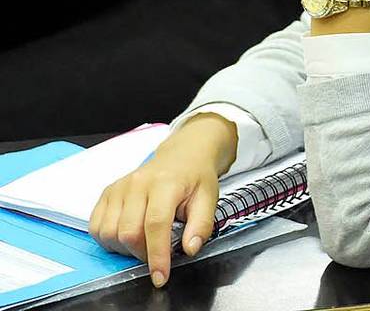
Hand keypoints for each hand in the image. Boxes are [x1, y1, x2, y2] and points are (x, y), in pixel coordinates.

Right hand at [88, 114, 236, 287]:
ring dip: (125, 248)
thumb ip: (201, 224)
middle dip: (142, 254)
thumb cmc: (196, 177)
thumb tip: (190, 248)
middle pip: (128, 232)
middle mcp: (137, 184)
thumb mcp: (209, 198)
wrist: (183, 155)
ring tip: (144, 242)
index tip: (160, 276)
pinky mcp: (107, 193)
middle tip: (158, 254)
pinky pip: (97, 226)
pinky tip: (127, 235)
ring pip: (109, 233)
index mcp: (165, 184)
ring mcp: (119, 187)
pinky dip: (109, 239)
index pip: (155, 224)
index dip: (157, 255)